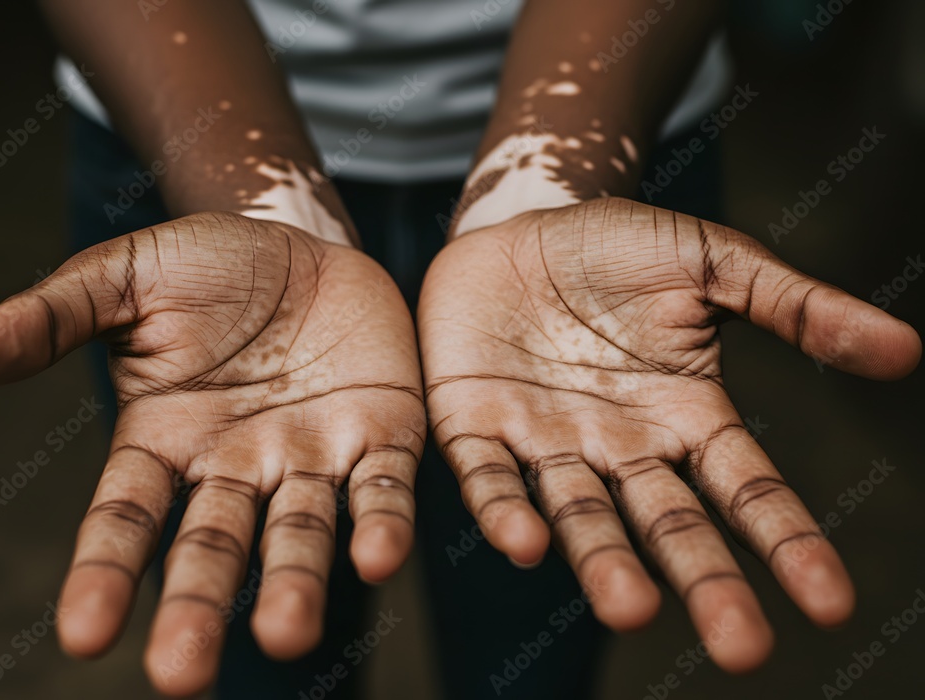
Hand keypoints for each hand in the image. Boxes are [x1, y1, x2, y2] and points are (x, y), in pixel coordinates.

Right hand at [0, 212, 424, 695]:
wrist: (299, 241)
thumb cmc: (206, 266)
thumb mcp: (122, 279)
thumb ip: (51, 319)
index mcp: (165, 441)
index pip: (126, 518)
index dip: (104, 574)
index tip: (83, 634)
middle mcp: (237, 466)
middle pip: (213, 546)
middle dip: (199, 606)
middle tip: (181, 675)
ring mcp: (310, 457)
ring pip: (299, 534)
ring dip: (295, 585)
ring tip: (287, 636)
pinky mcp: (380, 436)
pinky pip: (382, 490)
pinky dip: (381, 525)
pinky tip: (378, 559)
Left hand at [418, 197, 919, 671]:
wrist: (520, 224)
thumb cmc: (615, 247)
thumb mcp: (712, 264)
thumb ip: (795, 308)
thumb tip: (908, 352)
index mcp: (685, 416)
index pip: (748, 492)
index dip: (788, 543)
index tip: (832, 605)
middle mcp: (620, 446)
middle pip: (669, 525)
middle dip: (703, 582)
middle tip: (742, 649)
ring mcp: (547, 442)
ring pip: (580, 516)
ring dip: (603, 563)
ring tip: (632, 609)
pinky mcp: (476, 427)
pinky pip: (490, 479)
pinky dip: (505, 511)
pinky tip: (525, 544)